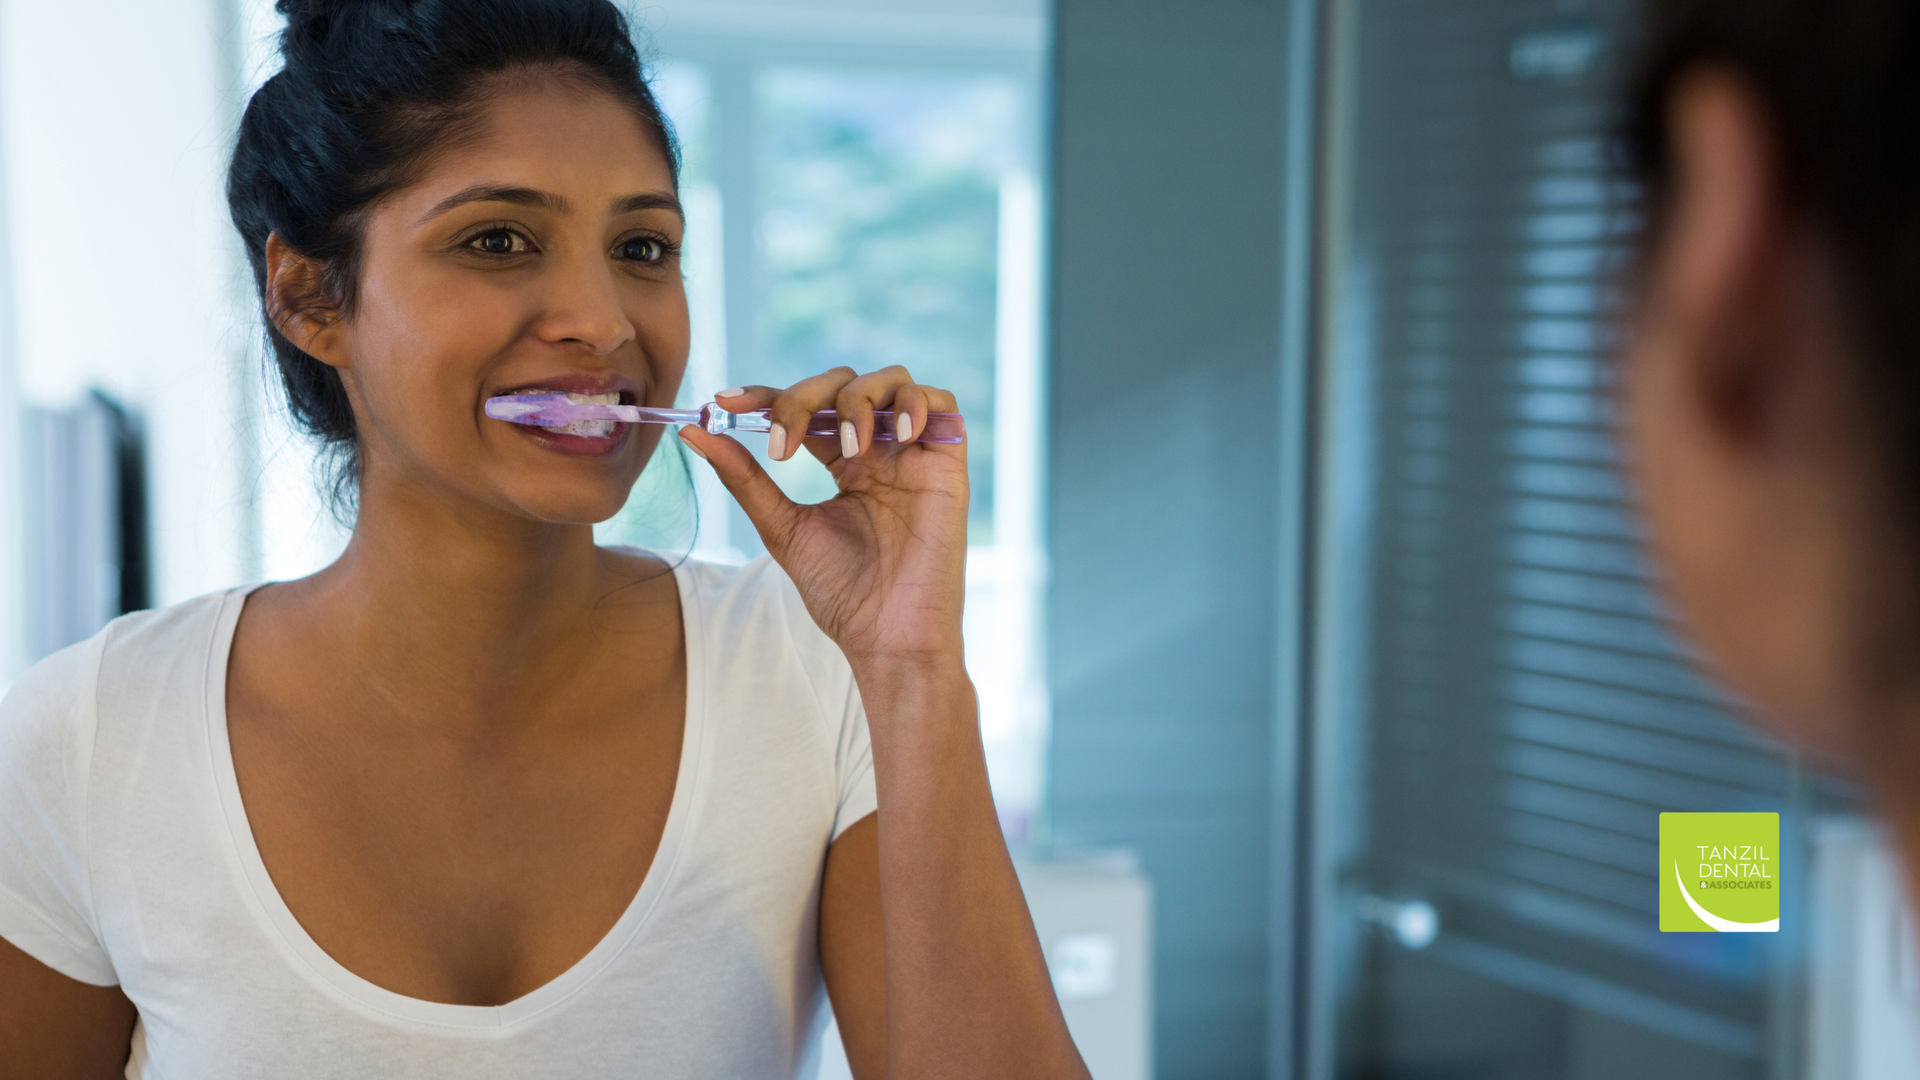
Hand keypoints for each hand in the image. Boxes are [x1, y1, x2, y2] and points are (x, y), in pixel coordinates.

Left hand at [678, 365, 967, 666]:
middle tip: (783, 444)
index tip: (724, 402)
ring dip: (858, 400)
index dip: (767, 396)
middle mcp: (879, 451)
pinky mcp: (947, 465)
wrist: (887, 638)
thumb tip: (692, 431)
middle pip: (843, 384)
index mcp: (842, 463)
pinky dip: (914, 403)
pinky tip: (892, 435)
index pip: (804, 407)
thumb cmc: (842, 594)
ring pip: (892, 381)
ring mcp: (913, 455)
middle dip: (805, 399)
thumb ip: (745, 479)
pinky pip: (943, 404)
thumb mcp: (783, 529)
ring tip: (846, 446)